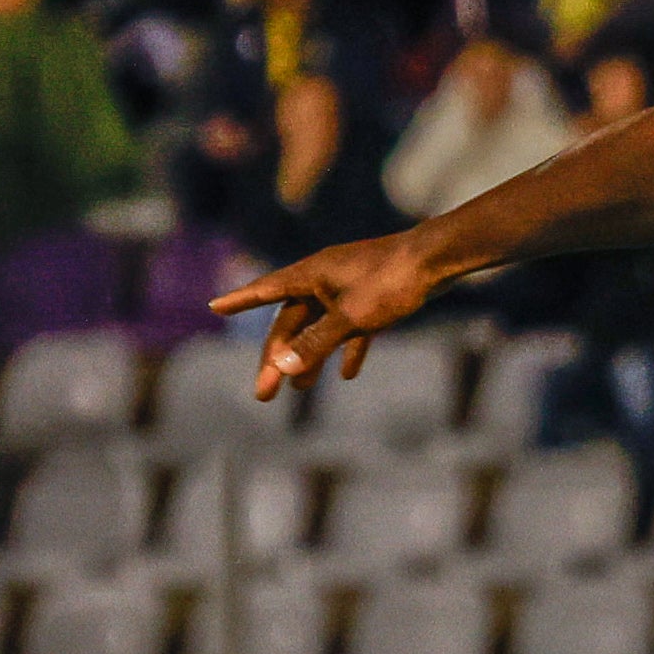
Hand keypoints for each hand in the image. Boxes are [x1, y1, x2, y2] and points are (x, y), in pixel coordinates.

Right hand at [212, 230, 448, 398]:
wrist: (438, 259)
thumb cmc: (392, 281)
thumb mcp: (350, 316)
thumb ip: (316, 342)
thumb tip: (283, 367)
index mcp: (310, 275)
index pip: (265, 290)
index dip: (240, 301)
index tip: (215, 307)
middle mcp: (324, 279)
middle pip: (292, 323)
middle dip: (278, 359)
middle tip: (263, 393)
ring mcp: (348, 288)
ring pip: (320, 328)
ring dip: (309, 358)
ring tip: (299, 390)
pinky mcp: (373, 298)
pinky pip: (351, 328)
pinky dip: (346, 348)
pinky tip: (346, 373)